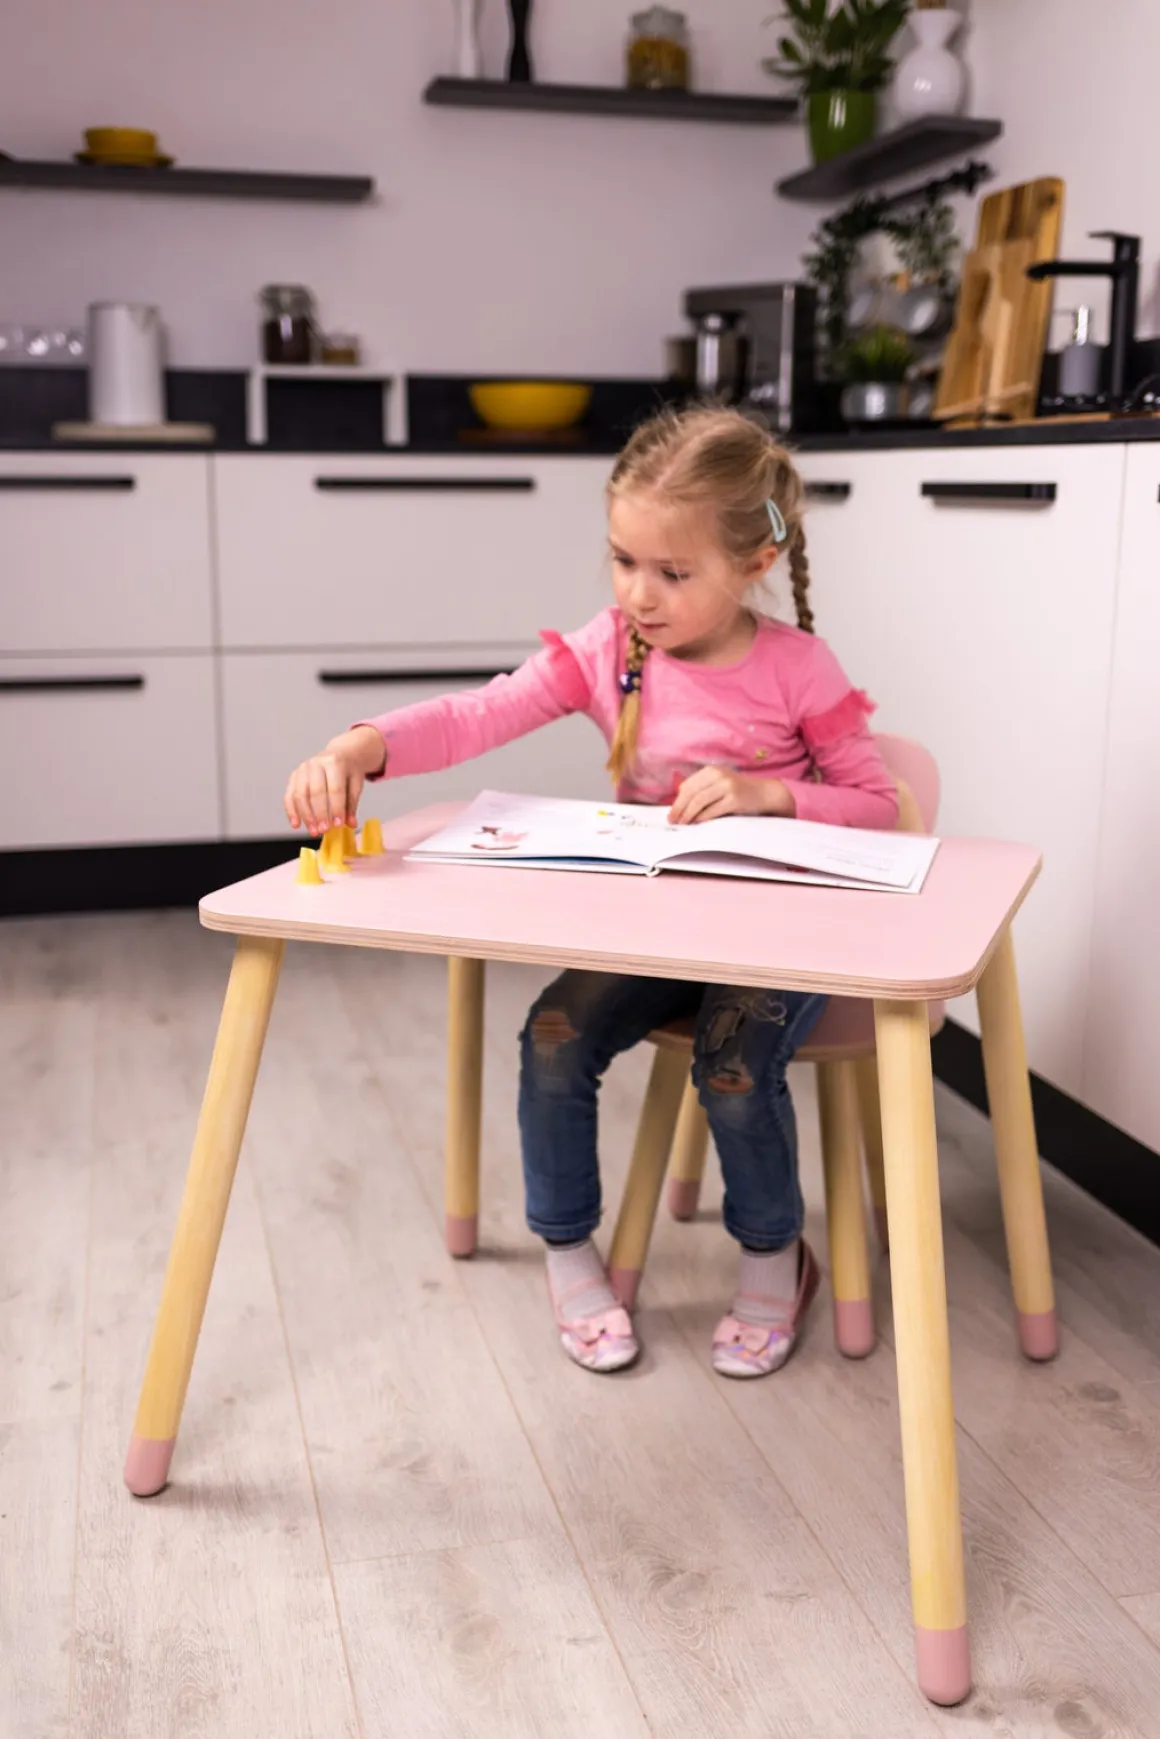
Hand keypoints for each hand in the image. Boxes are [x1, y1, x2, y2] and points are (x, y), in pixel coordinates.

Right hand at [283, 726, 385, 834]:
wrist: (340, 754)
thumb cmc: (348, 771)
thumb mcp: (356, 784)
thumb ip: (351, 804)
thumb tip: (350, 824)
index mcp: (335, 762)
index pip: (335, 789)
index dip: (336, 808)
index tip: (338, 825)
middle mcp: (316, 763)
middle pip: (315, 792)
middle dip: (319, 814)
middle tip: (324, 830)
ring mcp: (303, 769)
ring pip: (300, 795)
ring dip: (305, 816)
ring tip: (313, 831)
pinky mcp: (294, 776)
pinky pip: (289, 795)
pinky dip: (291, 811)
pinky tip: (296, 824)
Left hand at [668, 766, 794, 825]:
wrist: (764, 793)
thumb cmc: (739, 792)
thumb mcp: (719, 785)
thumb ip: (702, 790)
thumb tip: (679, 806)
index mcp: (711, 771)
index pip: (687, 786)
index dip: (677, 800)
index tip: (672, 813)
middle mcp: (718, 775)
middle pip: (691, 793)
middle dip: (678, 808)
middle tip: (672, 821)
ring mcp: (727, 786)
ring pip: (699, 801)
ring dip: (688, 814)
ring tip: (683, 824)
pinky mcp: (735, 799)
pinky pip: (713, 810)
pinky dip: (702, 818)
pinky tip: (697, 823)